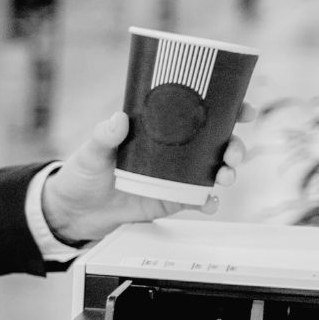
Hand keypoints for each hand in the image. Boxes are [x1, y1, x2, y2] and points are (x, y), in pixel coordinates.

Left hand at [44, 106, 251, 244]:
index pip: (198, 114)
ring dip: (229, 172)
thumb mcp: (91, 151)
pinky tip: (210, 202)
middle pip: (217, 143)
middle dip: (235, 145)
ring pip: (215, 170)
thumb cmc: (83, 174)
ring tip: (225, 177)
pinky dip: (210, 202)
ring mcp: (176, 176)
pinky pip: (199, 200)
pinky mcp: (172, 200)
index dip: (227, 109)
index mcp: (160, 130)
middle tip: (233, 153)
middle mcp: (174, 151)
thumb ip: (104, 136)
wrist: (75, 211)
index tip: (243, 109)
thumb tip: (118, 120)